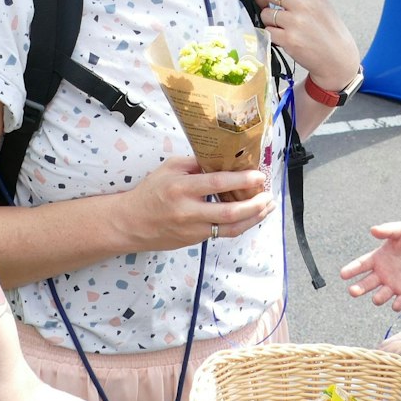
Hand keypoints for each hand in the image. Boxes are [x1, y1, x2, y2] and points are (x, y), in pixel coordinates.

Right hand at [116, 157, 274, 250]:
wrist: (131, 223)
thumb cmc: (150, 192)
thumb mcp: (169, 169)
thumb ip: (195, 164)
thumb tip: (223, 159)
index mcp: (181, 188)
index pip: (217, 184)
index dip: (242, 180)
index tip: (259, 176)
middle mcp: (188, 211)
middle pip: (230, 212)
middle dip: (255, 204)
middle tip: (269, 194)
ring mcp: (193, 230)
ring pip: (231, 228)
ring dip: (254, 218)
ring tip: (268, 207)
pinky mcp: (195, 241)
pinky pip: (223, 233)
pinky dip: (240, 224)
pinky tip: (251, 215)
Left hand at [258, 0, 360, 87]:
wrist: (338, 58)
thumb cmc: (329, 31)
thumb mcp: (321, 4)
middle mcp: (303, 4)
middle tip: (266, 4)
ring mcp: (295, 22)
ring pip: (265, 13)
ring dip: (267, 19)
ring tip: (279, 25)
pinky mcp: (288, 40)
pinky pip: (267, 31)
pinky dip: (271, 34)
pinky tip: (282, 36)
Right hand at [339, 222, 400, 310]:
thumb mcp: (400, 230)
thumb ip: (387, 230)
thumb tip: (373, 230)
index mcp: (377, 259)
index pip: (360, 265)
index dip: (351, 270)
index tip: (343, 274)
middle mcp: (382, 274)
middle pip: (366, 284)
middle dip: (358, 288)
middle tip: (353, 291)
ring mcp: (394, 284)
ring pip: (380, 296)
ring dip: (378, 298)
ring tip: (377, 298)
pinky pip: (399, 302)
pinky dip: (397, 305)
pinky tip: (396, 304)